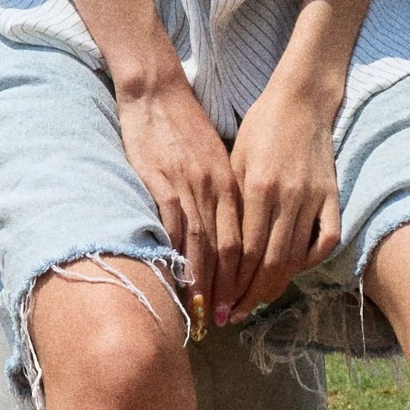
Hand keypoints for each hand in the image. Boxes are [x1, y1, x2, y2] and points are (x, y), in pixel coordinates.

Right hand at [115, 72, 241, 327]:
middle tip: (232, 317)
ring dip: (209, 281)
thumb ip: (224, 194)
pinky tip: (180, 279)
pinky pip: (176, 228)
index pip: (249, 239)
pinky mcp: (165, 183)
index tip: (249, 300)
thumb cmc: (185, 127)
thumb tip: (227, 232)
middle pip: (233, 249)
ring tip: (208, 310)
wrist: (157, 91)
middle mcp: (219, 190)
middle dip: (234, 287)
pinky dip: (180, 257)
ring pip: (208, 244)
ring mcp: (193, 188)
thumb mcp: (216, 161)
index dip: (252, 273)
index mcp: (235, 185)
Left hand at [223, 74, 342, 323]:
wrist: (301, 100)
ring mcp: (314, 200)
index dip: (231, 283)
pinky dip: (311, 260)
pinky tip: (295, 270)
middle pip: (269, 262)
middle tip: (234, 315)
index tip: (219, 305)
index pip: (244, 251)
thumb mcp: (236, 160)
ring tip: (257, 303)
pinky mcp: (332, 197)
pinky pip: (326, 239)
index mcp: (258, 189)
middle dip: (249, 294)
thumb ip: (234, 204)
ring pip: (295, 256)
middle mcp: (287, 199)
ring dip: (275, 285)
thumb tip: (222, 247)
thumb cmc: (261, 127)